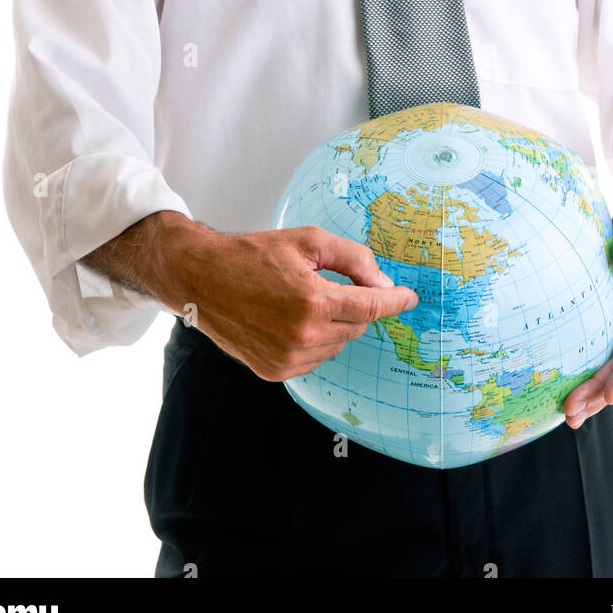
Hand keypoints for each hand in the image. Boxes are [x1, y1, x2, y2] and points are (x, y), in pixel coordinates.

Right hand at [164, 220, 419, 381]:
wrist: (202, 278)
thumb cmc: (253, 254)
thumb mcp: (307, 240)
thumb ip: (352, 258)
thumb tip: (382, 282)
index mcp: (313, 301)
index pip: (372, 307)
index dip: (395, 300)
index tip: (409, 298)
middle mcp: (303, 336)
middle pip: (357, 325)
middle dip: (356, 305)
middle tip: (331, 283)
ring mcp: (288, 359)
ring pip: (338, 344)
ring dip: (335, 324)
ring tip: (302, 299)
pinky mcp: (275, 372)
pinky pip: (315, 358)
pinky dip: (314, 340)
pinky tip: (291, 320)